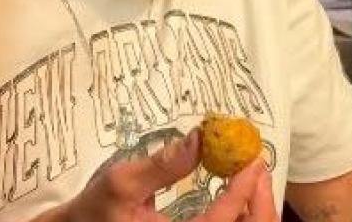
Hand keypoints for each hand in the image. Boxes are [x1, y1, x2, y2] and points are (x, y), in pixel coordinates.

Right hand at [37, 129, 277, 221]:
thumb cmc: (93, 211)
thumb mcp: (122, 183)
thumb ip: (162, 164)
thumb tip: (200, 138)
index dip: (242, 192)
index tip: (253, 161)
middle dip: (256, 202)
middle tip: (258, 166)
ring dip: (249, 208)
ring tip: (250, 174)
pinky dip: (235, 214)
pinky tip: (236, 193)